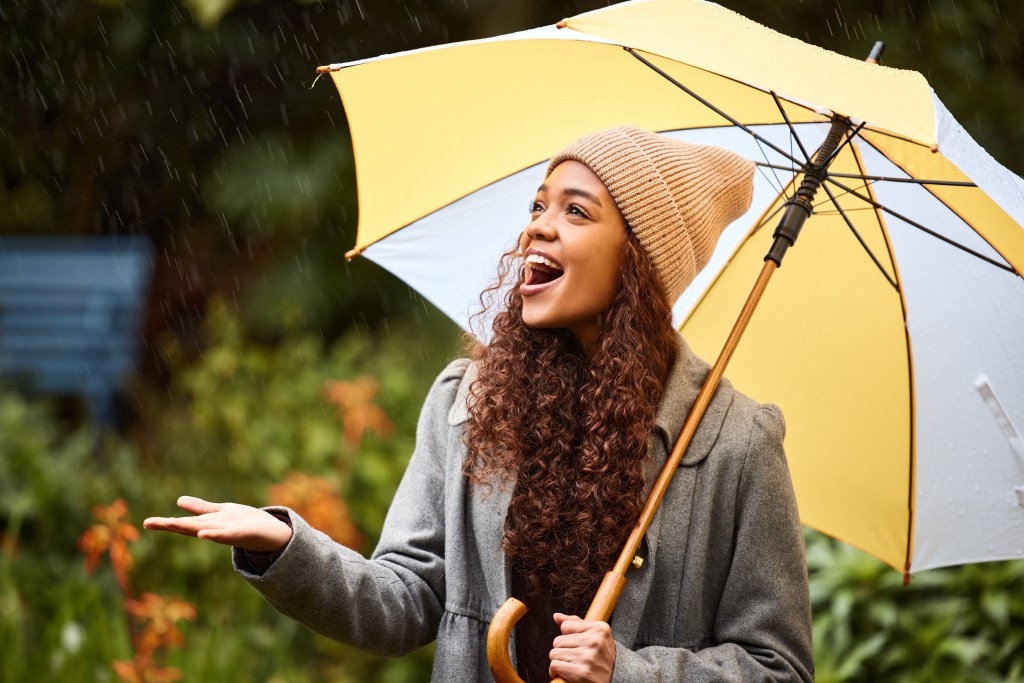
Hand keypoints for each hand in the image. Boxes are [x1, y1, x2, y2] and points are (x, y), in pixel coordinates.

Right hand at [143, 496, 292, 552]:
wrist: (273, 533)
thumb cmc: (246, 523)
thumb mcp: (222, 511)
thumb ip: (201, 508)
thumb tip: (179, 501)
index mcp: (210, 523)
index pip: (185, 522)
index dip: (166, 522)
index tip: (145, 522)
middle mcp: (216, 529)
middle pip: (191, 526)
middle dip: (171, 524)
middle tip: (148, 523)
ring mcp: (229, 532)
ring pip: (207, 529)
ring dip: (190, 528)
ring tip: (172, 524)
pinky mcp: (244, 533)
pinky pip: (229, 535)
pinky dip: (216, 535)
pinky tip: (204, 534)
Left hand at [549, 613, 615, 682]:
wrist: (615, 679)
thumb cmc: (601, 658)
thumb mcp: (595, 636)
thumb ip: (575, 624)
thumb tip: (556, 616)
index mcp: (599, 628)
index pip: (565, 626)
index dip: (568, 637)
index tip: (578, 645)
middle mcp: (595, 641)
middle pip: (558, 641)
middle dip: (562, 650)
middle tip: (575, 658)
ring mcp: (588, 657)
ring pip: (554, 654)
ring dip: (559, 662)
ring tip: (572, 666)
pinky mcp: (581, 673)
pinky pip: (554, 666)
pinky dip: (556, 672)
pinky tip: (566, 674)